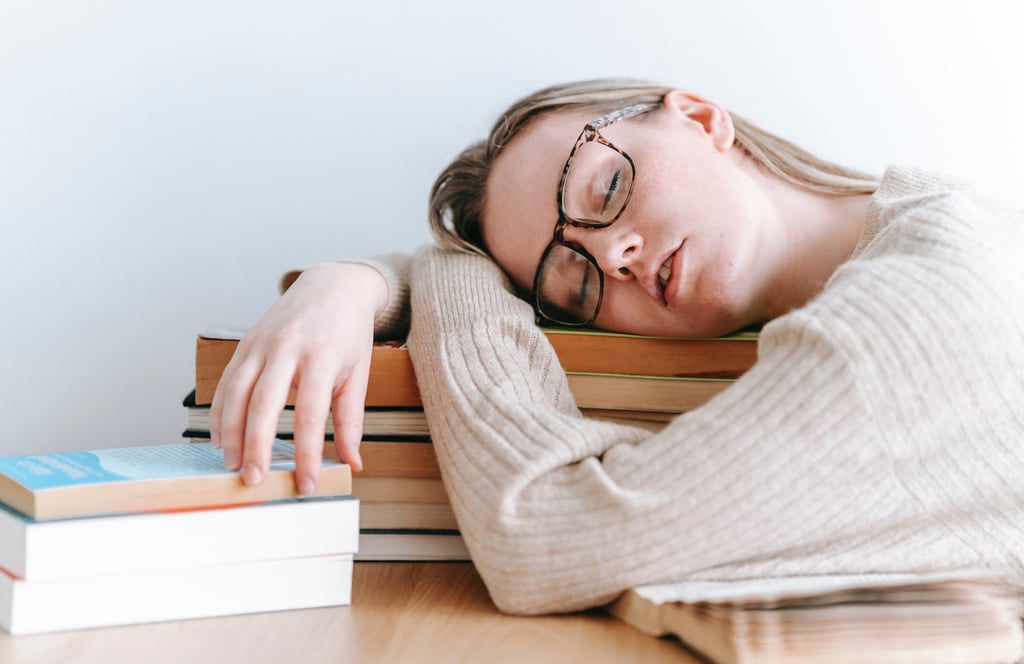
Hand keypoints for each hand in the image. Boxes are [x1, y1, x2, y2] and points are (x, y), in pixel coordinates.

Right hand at [209, 262, 387, 493]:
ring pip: (236, 393)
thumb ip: (351, 420)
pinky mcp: (245, 343)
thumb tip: (352, 463)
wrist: (332, 287)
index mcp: (321, 357)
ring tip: (233, 465)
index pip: (310, 415)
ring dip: (230, 433)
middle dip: (256, 446)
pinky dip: (220, 412)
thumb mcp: (358, 374)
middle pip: (264, 404)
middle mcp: (287, 348)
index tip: (306, 484)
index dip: (306, 454)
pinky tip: (220, 438)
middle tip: (254, 480)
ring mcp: (261, 344)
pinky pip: (226, 382)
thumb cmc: (348, 333)